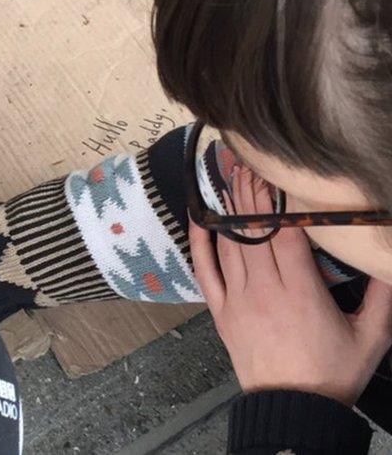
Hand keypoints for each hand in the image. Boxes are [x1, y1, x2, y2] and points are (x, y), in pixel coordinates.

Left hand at [189, 167, 391, 405]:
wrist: (293, 408)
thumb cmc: (333, 372)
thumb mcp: (371, 335)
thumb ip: (383, 294)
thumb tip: (389, 260)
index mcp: (302, 293)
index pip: (285, 236)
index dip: (279, 203)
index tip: (277, 174)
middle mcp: (265, 291)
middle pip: (254, 233)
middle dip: (252, 195)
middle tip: (249, 162)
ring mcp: (238, 300)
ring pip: (230, 245)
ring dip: (230, 210)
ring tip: (232, 177)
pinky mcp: (221, 312)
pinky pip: (205, 271)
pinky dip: (200, 242)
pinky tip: (199, 218)